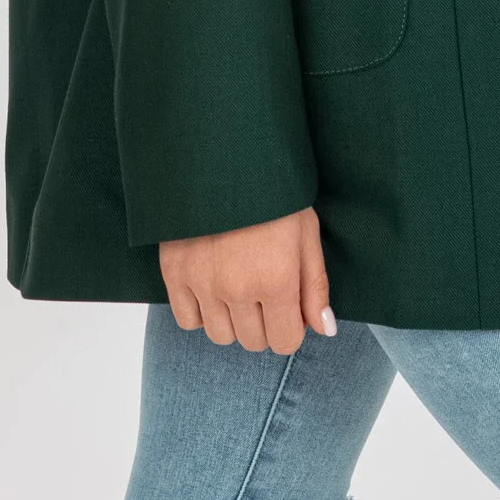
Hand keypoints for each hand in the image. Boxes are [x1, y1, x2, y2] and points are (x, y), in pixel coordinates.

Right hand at [159, 206, 335, 353]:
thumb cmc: (273, 192)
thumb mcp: (306, 231)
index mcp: (276, 280)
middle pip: (254, 341)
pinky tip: (212, 285)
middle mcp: (238, 290)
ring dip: (233, 319)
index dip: (291, 325)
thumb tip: (324, 330)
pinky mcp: (174, 273)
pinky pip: (187, 320)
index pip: (285, 341)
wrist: (224, 157)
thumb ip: (315, 286)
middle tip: (264, 288)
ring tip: (238, 283)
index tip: (288, 304)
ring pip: (221, 336)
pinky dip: (201, 311)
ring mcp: (202, 283)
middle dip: (265, 322)